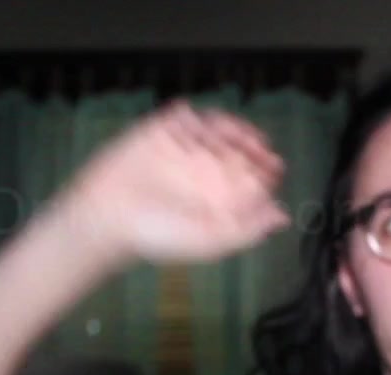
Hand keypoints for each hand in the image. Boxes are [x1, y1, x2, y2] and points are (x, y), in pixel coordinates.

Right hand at [56, 100, 291, 263]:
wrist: (108, 219)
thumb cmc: (158, 236)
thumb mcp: (210, 241)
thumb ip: (246, 230)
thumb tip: (282, 217)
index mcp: (221, 196)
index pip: (253, 174)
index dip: (267, 167)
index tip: (273, 166)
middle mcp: (206, 170)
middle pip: (240, 147)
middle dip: (252, 144)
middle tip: (257, 146)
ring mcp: (185, 149)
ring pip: (217, 128)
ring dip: (231, 128)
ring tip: (238, 135)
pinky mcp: (161, 132)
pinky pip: (186, 117)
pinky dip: (198, 118)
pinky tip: (205, 126)